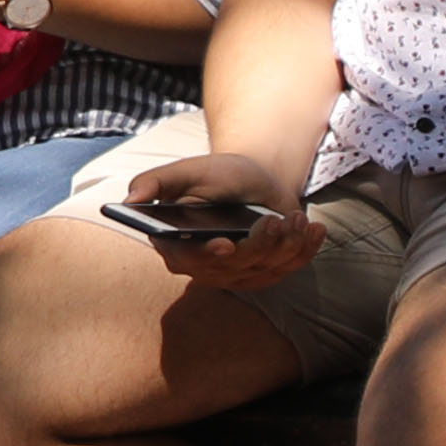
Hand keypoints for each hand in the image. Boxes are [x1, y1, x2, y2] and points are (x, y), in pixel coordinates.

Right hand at [125, 148, 325, 290]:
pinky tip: (315, 230)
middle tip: (275, 221)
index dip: (207, 256)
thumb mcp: (183, 172)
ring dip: (286, 243)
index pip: (189, 259)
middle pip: (236, 266)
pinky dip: (306, 249)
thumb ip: (154, 182)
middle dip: (260, 244)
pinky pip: (290, 267)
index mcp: (177, 246)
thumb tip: (131, 200)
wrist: (251, 179)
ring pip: (267, 268)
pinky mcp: (267, 272)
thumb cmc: (213, 176)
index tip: (225, 244)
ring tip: (295, 217)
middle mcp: (207, 266)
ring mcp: (239, 274)